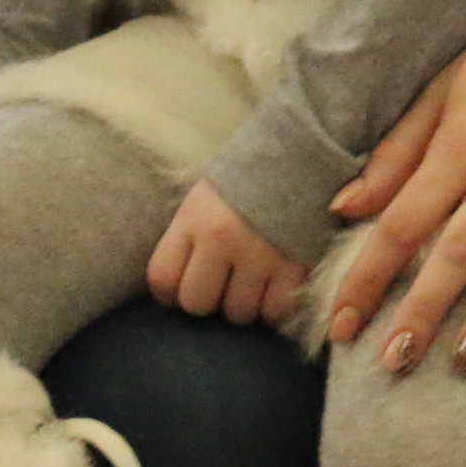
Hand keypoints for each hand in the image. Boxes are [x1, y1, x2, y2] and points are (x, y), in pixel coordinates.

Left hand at [148, 182, 307, 326]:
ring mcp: (260, 254)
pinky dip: (275, 307)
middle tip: (222, 285)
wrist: (303, 154)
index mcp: (194, 217)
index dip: (169, 292)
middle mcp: (222, 238)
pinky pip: (275, 312)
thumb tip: (174, 284)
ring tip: (253, 282)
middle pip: (197, 303)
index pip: (162, 278)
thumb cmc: (247, 179)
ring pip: (238, 312)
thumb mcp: (206, 196)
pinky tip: (276, 287)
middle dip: (207, 300)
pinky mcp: (295, 266)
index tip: (183, 287)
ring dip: (244, 304)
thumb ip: (188, 236)